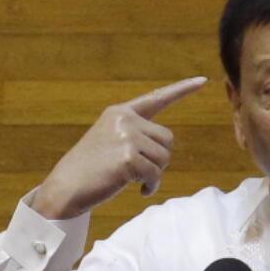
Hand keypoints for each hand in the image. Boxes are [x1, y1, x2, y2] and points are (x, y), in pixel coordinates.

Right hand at [32, 76, 207, 218]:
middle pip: (168, 139)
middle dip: (159, 159)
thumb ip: (136, 136)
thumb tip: (166, 147)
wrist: (66, 187)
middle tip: (140, 170)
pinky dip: (151, 186)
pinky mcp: (129, 158)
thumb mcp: (111, 142)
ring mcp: (127, 137)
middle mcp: (125, 120)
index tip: (203, 80)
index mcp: (120, 113)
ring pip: (165, 158)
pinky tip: (138, 190)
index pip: (157, 98)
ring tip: (135, 179)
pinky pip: (156, 174)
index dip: (182, 90)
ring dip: (155, 173)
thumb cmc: (91, 169)